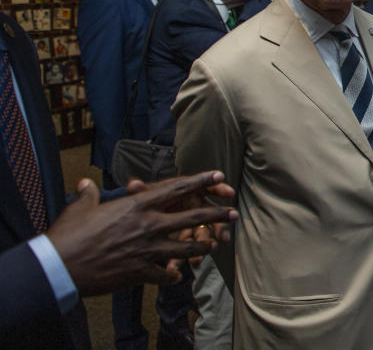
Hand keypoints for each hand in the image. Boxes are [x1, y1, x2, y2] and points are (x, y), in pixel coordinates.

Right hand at [47, 171, 237, 296]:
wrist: (59, 266)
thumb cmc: (68, 235)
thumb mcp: (80, 208)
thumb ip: (90, 194)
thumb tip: (85, 183)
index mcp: (137, 204)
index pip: (177, 188)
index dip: (201, 181)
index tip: (219, 175)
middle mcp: (148, 224)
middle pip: (192, 217)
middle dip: (216, 215)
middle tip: (234, 213)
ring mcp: (147, 249)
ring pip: (186, 247)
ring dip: (203, 246)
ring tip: (216, 245)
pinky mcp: (141, 272)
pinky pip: (166, 274)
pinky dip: (174, 275)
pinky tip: (179, 276)